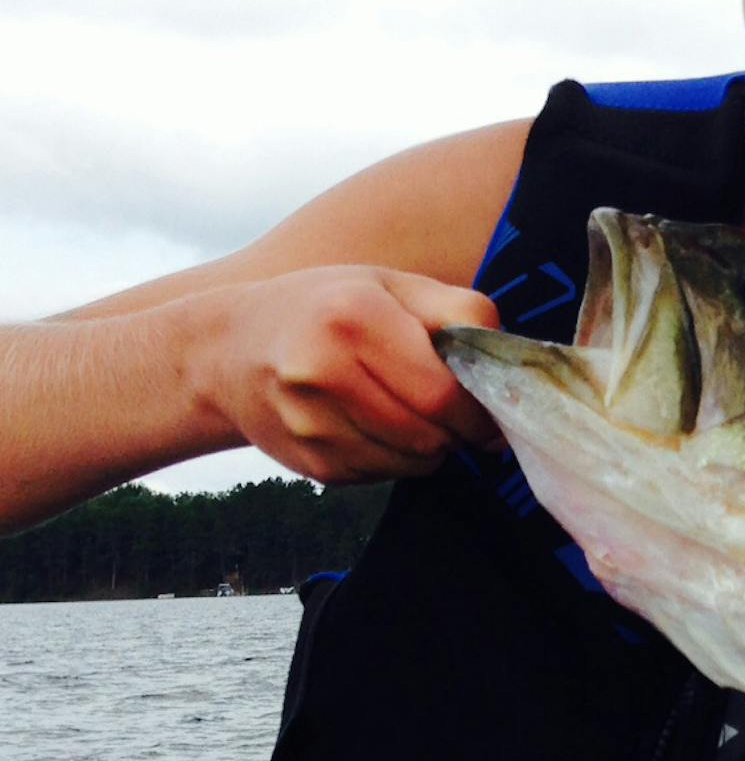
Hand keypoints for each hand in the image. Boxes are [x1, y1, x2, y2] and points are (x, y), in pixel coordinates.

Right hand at [192, 266, 502, 482]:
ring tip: (413, 408)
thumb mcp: (392, 285)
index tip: (488, 403)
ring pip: (413, 462)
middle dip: (460, 430)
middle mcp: (323, 373)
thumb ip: (458, 312)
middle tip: (458, 409)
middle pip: (431, 434)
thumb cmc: (326, 308)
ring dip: (432, 445)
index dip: (478, 407)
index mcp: (353, 318)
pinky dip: (398, 456)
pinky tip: (378, 423)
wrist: (226, 352)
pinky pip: (385, 475)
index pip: (443, 393)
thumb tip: (503, 364)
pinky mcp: (311, 465)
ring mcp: (311, 426)